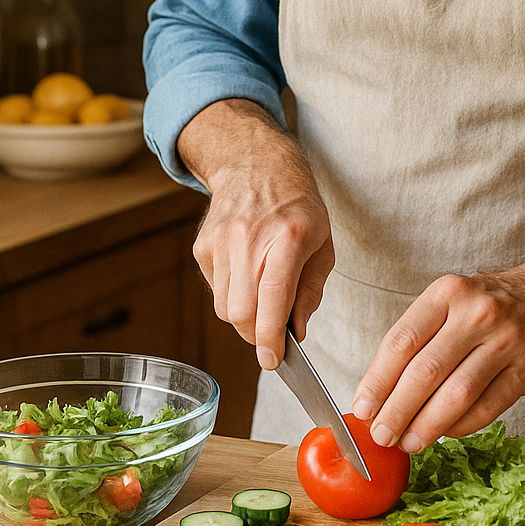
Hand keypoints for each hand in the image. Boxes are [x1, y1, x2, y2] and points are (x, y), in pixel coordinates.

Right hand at [180, 99, 334, 371]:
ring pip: (224, 307)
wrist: (256, 165)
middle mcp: (249, 238)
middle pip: (241, 312)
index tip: (273, 360)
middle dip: (257, 334)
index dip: (271, 336)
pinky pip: (215, 290)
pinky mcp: (203, 247)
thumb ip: (310, 292)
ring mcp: (220, 241)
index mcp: (288, 236)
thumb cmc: (297, 207)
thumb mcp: (322, 244)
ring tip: (263, 294)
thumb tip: (296, 333)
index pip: (273, 297)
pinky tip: (247, 273)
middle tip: (274, 333)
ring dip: (245, 316)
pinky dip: (232, 295)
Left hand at [350, 259, 524, 452]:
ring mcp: (505, 341)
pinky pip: (486, 408)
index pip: (402, 341)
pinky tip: (443, 433)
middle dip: (397, 410)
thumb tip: (378, 394)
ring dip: (427, 426)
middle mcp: (476, 314)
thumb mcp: (448, 302)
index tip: (362, 408)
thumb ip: (417, 340)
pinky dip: (460, 427)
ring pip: (456, 395)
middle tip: (380, 435)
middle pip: (426, 371)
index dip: (377, 380)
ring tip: (408, 442)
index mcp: (447, 293)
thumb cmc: (486, 305)